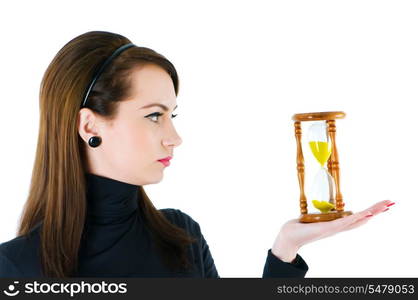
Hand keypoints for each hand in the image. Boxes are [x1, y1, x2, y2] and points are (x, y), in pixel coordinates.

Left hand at [271, 200, 394, 262]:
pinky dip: (354, 219)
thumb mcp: (316, 216)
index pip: (358, 217)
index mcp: (337, 224)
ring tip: (383, 207)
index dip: (371, 211)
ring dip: (370, 213)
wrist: (290, 235)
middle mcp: (338, 228)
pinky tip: (363, 215)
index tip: (384, 205)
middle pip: (362, 219)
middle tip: (390, 203)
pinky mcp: (326, 229)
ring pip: (356, 220)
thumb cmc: (302, 226)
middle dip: (376, 211)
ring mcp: (334, 229)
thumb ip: (324, 212)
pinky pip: (342, 223)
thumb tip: (326, 205)